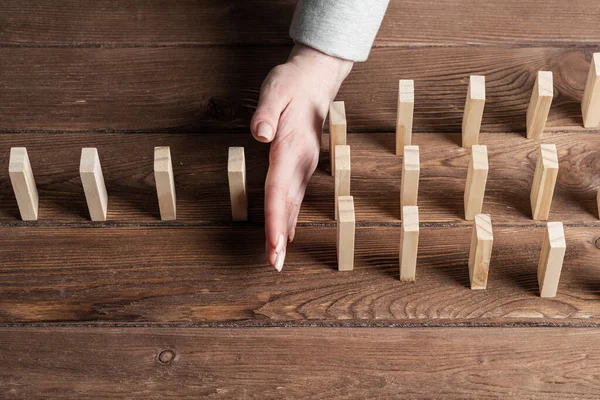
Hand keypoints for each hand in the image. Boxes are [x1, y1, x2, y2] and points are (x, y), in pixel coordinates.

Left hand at [251, 44, 352, 271]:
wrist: (316, 81)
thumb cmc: (291, 85)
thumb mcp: (275, 89)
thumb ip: (266, 113)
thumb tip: (260, 135)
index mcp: (291, 146)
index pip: (279, 188)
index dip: (277, 218)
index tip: (274, 243)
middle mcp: (301, 162)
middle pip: (289, 204)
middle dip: (281, 236)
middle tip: (274, 264)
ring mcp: (305, 166)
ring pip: (294, 205)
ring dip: (286, 233)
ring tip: (278, 259)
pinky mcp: (303, 167)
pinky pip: (296, 198)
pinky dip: (290, 219)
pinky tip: (287, 235)